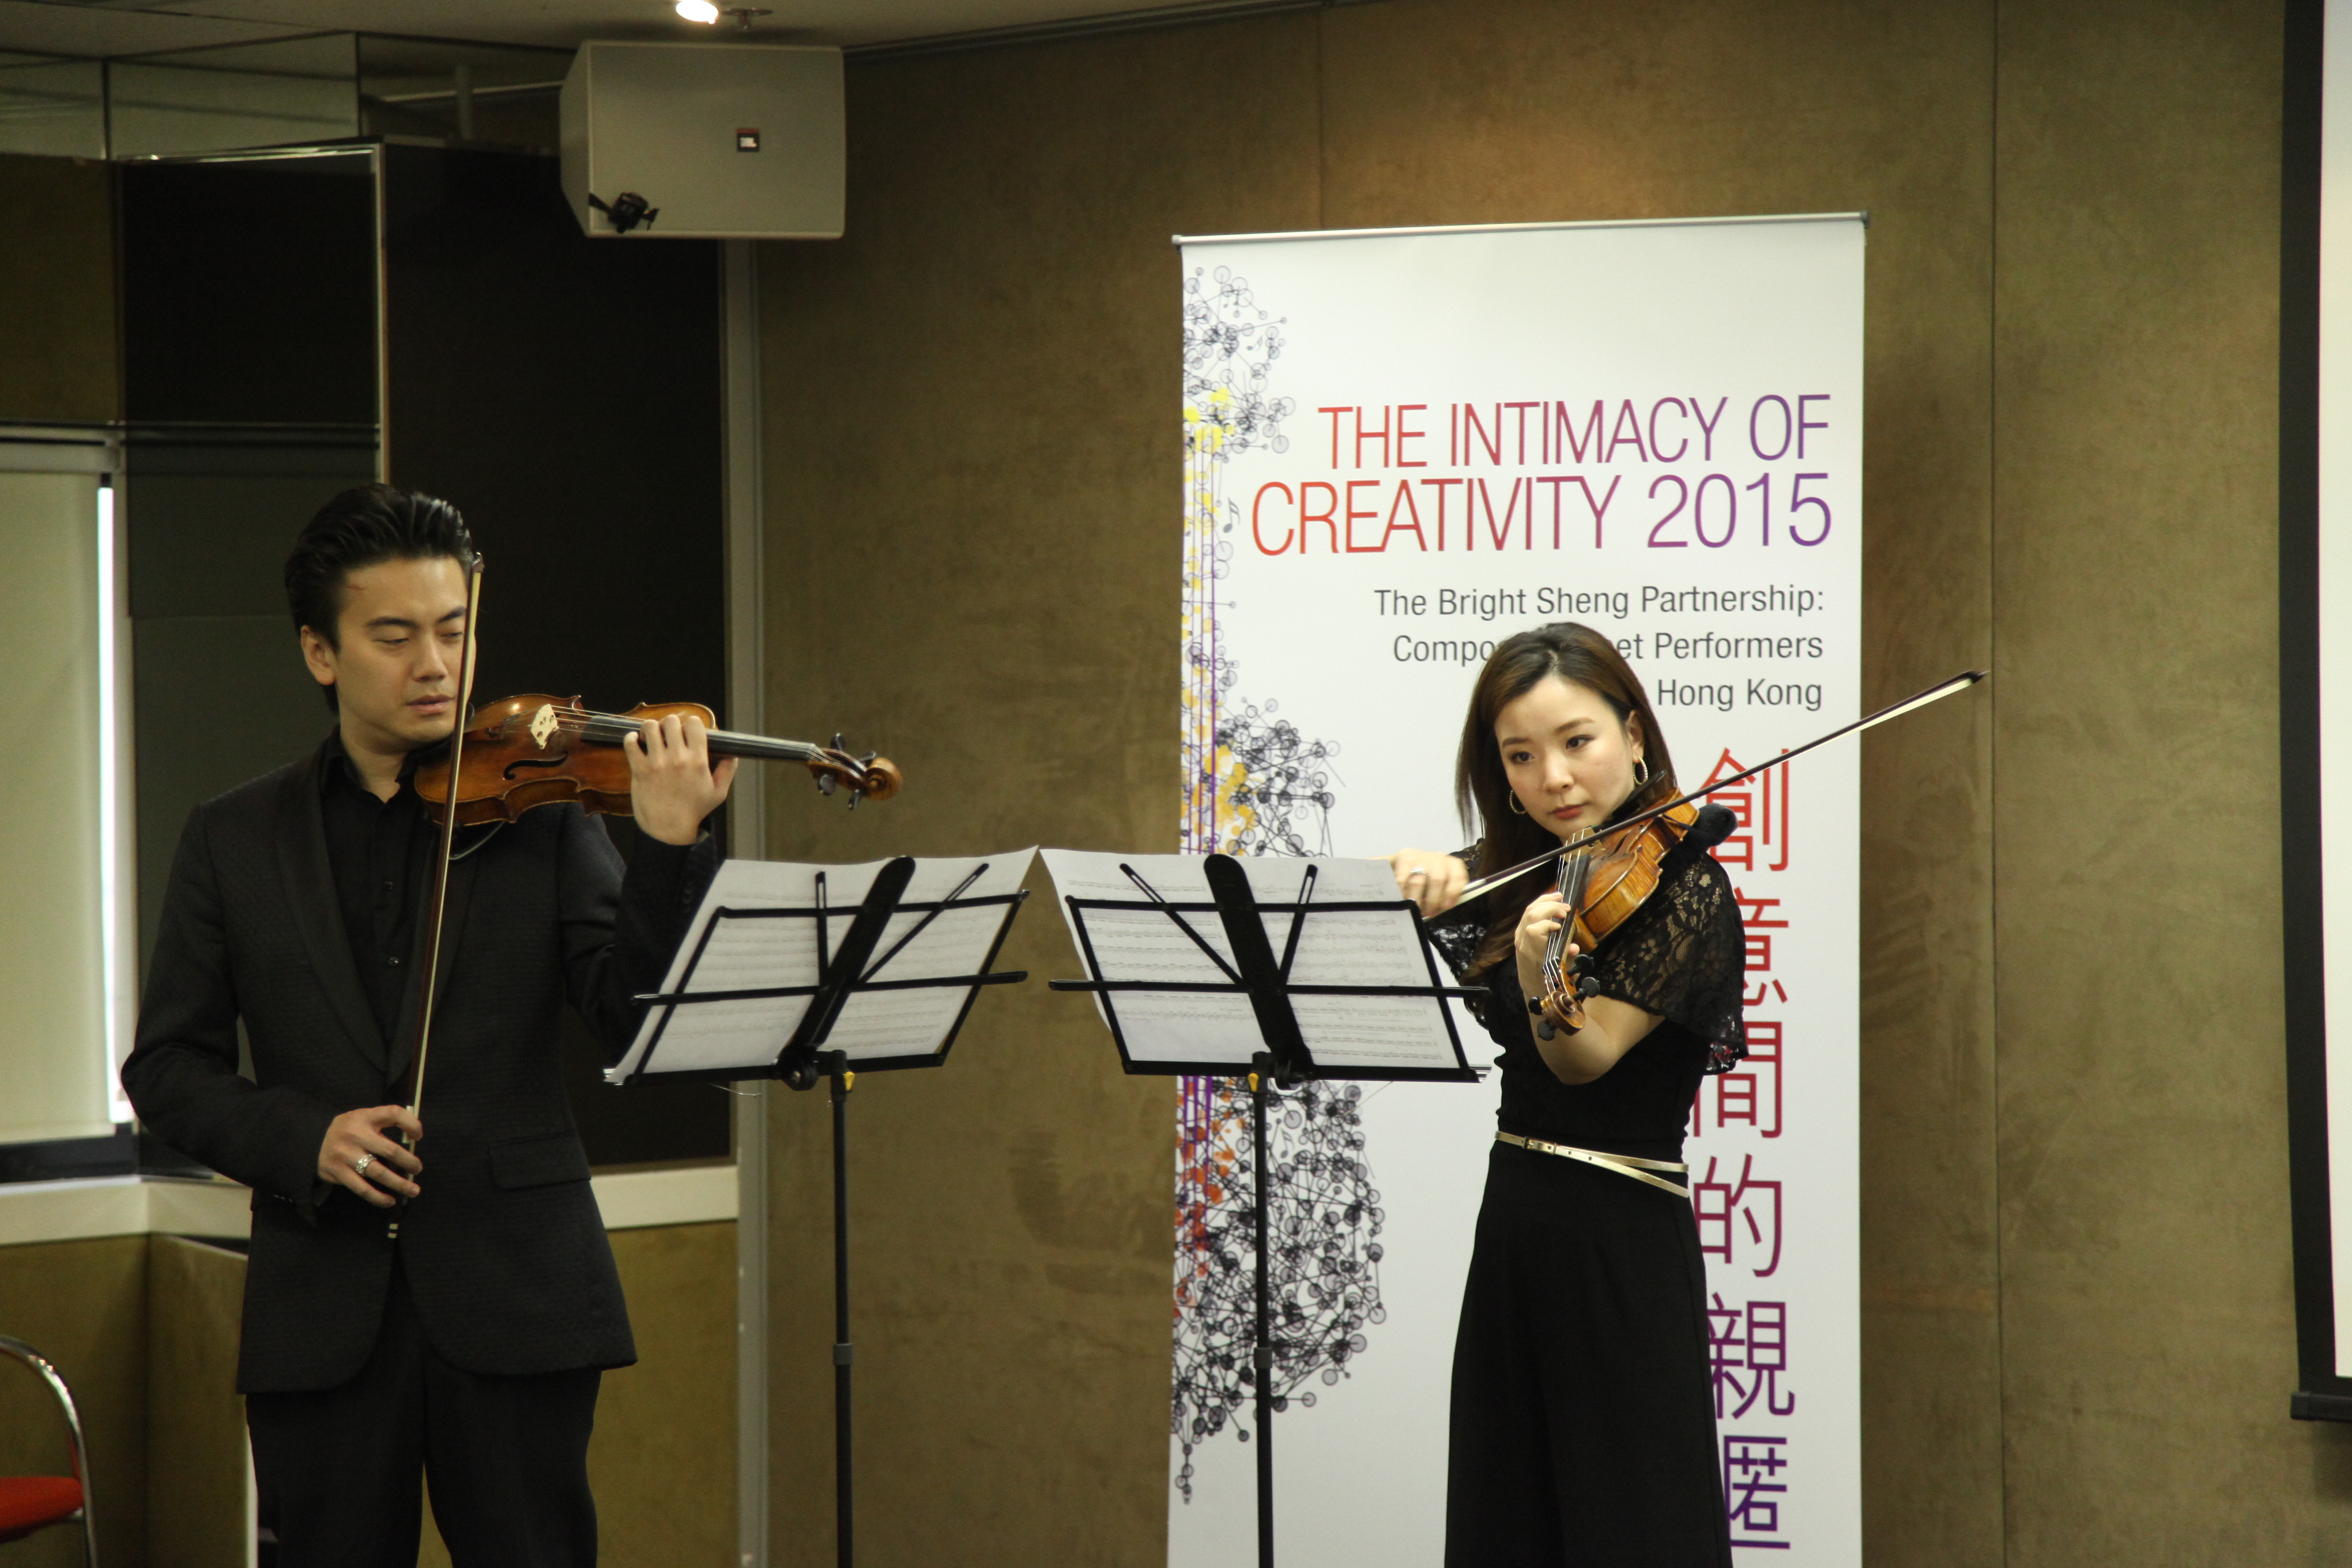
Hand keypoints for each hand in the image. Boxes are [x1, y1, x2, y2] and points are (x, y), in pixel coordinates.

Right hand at [319, 1105, 422, 1207]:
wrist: (312, 1140)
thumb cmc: (350, 1129)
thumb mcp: (365, 1116)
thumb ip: (387, 1121)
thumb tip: (414, 1136)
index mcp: (365, 1117)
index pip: (393, 1113)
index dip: (411, 1124)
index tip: (418, 1137)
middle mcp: (355, 1135)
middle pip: (390, 1150)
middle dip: (409, 1162)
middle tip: (417, 1169)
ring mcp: (345, 1155)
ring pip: (378, 1173)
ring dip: (399, 1184)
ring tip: (413, 1191)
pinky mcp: (337, 1173)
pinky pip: (362, 1188)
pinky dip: (378, 1197)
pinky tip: (390, 1201)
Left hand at [626, 713, 738, 845]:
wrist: (669, 829)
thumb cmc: (694, 811)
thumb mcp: (719, 793)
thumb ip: (727, 770)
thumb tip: (733, 754)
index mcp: (698, 761)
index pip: (694, 724)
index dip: (691, 724)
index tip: (687, 731)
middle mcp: (677, 758)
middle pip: (671, 721)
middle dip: (670, 724)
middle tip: (668, 734)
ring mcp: (657, 763)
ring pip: (650, 727)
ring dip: (651, 729)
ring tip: (651, 737)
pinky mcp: (640, 770)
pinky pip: (630, 743)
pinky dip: (631, 738)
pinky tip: (637, 743)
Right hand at [1386, 849, 1467, 918]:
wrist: (1406, 860)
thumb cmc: (1428, 877)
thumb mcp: (1442, 884)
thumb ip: (1446, 895)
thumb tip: (1441, 909)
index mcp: (1453, 865)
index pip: (1458, 877)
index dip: (1452, 894)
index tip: (1446, 907)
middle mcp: (1439, 858)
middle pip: (1438, 880)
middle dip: (1432, 901)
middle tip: (1428, 913)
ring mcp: (1422, 857)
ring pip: (1418, 882)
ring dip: (1417, 900)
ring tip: (1415, 910)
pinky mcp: (1405, 858)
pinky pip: (1402, 881)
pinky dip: (1403, 894)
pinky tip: (1403, 900)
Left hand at [1514, 894, 1576, 1011]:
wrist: (1532, 985)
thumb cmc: (1549, 978)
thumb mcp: (1561, 970)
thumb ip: (1567, 956)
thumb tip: (1575, 947)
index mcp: (1532, 952)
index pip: (1534, 930)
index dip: (1548, 923)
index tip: (1561, 925)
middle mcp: (1523, 942)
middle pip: (1531, 914)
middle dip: (1550, 907)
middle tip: (1566, 908)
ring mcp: (1519, 936)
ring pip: (1528, 911)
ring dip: (1544, 901)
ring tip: (1560, 898)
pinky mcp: (1520, 933)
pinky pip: (1527, 914)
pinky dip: (1539, 904)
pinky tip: (1551, 901)